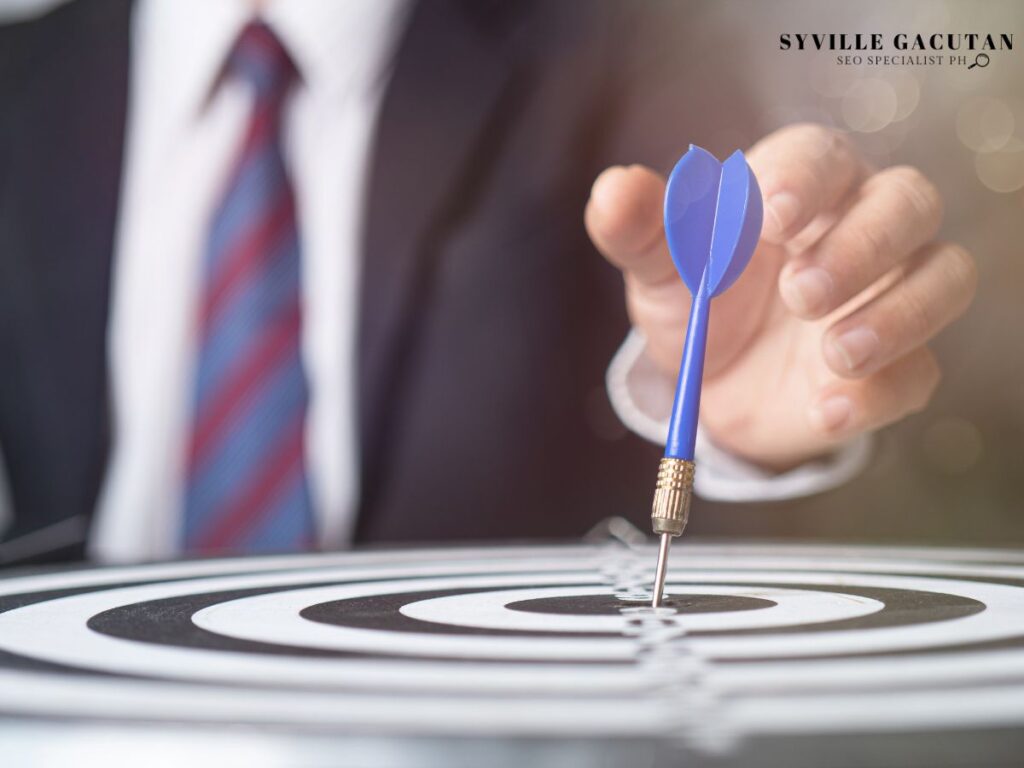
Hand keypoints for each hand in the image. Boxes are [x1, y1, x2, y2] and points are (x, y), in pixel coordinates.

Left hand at [586, 124, 976, 469]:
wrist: (713, 385)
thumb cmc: (696, 301)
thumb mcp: (660, 269)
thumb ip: (641, 229)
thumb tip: (613, 190)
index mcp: (799, 189)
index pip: (822, 156)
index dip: (806, 178)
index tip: (774, 214)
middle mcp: (860, 229)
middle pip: (907, 203)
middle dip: (862, 245)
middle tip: (799, 292)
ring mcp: (888, 298)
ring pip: (943, 276)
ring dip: (897, 313)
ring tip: (833, 353)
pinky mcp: (896, 367)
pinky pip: (919, 372)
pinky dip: (879, 392)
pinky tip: (826, 409)